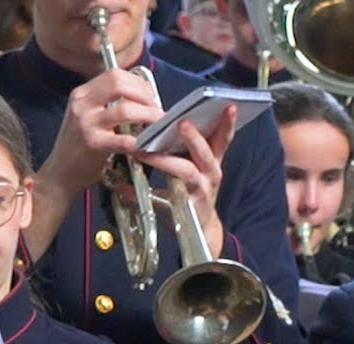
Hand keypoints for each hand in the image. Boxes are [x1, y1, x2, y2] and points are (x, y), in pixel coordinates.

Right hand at [37, 68, 165, 199]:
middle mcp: (82, 104)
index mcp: (82, 94)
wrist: (60, 173)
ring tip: (157, 125)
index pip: (115, 74)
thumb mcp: (87, 117)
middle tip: (156, 110)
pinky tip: (146, 145)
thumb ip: (107, 103)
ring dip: (148, 116)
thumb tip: (141, 97)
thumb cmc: (79, 146)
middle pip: (120, 84)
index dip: (138, 83)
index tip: (150, 96)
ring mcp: (86, 123)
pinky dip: (139, 142)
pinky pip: (124, 139)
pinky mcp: (93, 144)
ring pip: (126, 110)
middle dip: (145, 95)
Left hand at [133, 107, 237, 257]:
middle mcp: (210, 174)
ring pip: (186, 172)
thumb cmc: (195, 190)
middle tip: (182, 124)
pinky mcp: (186, 208)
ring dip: (165, 160)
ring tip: (144, 153)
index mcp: (213, 160)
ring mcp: (200, 191)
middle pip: (205, 153)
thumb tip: (166, 120)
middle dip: (194, 138)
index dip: (228, 123)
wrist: (200, 227)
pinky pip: (162, 199)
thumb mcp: (198, 167)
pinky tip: (124, 189)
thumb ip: (189, 146)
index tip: (229, 107)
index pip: (223, 138)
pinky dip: (143, 194)